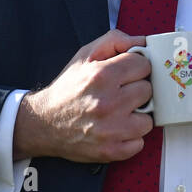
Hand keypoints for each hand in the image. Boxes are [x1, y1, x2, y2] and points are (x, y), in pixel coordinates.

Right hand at [13, 28, 152, 162]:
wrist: (43, 123)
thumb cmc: (68, 89)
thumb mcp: (85, 56)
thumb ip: (115, 41)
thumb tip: (142, 42)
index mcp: (102, 76)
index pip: (144, 65)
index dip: (135, 68)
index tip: (126, 74)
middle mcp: (108, 103)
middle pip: (148, 90)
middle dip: (135, 90)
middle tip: (120, 94)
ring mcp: (111, 129)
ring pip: (148, 119)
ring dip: (136, 117)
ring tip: (119, 113)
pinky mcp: (111, 151)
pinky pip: (139, 143)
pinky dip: (130, 138)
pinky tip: (116, 129)